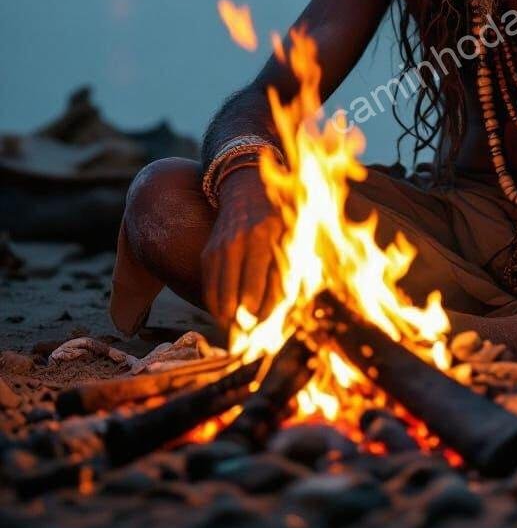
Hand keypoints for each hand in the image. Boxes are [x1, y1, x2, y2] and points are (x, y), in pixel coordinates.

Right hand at [201, 166, 283, 327]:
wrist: (248, 188)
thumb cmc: (282, 217)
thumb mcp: (296, 234)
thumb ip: (293, 268)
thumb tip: (285, 308)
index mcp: (270, 236)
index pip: (269, 288)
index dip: (270, 315)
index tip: (272, 330)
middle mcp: (243, 241)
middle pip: (242, 298)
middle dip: (248, 324)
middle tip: (254, 339)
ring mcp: (222, 247)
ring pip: (221, 298)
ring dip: (230, 321)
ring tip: (241, 333)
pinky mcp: (209, 252)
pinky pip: (210, 289)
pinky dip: (218, 307)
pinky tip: (228, 316)